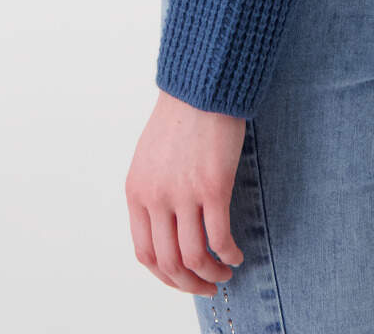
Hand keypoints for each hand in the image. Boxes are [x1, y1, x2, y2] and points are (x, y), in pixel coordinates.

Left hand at [125, 88, 245, 295]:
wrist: (200, 86)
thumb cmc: (179, 118)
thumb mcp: (150, 159)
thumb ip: (153, 194)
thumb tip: (167, 231)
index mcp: (137, 192)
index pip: (145, 253)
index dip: (165, 276)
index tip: (182, 279)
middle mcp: (156, 197)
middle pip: (169, 263)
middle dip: (189, 284)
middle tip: (207, 286)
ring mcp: (184, 193)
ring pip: (195, 258)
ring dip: (212, 274)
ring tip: (225, 273)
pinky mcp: (213, 187)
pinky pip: (220, 239)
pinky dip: (229, 254)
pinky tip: (236, 254)